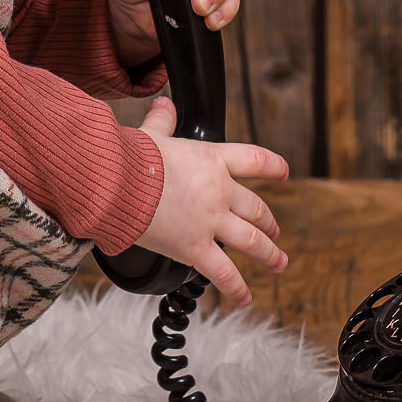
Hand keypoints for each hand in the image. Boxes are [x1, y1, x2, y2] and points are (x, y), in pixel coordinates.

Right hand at [130, 99, 288, 305]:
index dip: (273, 166)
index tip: (284, 172)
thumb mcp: (150, 135)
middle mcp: (219, 191)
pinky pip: (223, 273)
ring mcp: (210, 222)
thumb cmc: (130, 158)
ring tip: (278, 264)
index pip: (254, 160)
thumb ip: (162, 121)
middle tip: (274, 232)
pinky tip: (244, 297)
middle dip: (269, 222)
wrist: (117, 184)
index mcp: (212, 160)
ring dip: (268, 255)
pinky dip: (236, 288)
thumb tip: (164, 104)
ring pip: (252, 241)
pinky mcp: (195, 248)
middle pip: (256, 208)